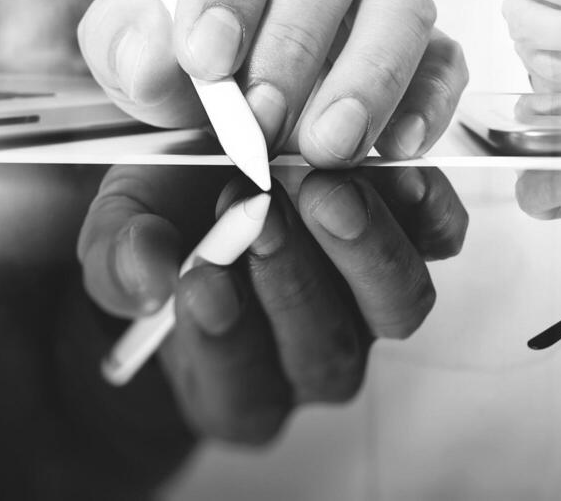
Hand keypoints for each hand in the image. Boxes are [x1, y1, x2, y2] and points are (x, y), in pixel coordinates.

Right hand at [77, 164, 467, 442]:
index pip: (240, 390)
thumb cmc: (165, 216)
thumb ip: (121, 255)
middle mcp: (315, 360)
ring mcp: (372, 308)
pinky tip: (390, 171)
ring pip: (392, 305)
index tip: (201, 272)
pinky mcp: (416, 244)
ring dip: (356, 244)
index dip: (223, 336)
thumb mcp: (122, 226)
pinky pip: (439, 240)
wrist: (214, 170)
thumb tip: (149, 278)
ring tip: (315, 180)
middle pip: (326, 350)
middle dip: (289, 277)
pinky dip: (422, 208)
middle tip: (258, 207)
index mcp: (234, 387)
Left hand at [78, 0, 467, 167]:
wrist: (215, 42)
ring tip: (327, 145)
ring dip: (366, 79)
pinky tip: (394, 146)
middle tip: (261, 122)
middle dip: (294, 49)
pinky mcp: (419, 27)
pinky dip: (426, 102)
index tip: (207, 59)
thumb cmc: (176, 22)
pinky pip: (442, 56)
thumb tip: (157, 53)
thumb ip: (125, 39)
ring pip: (399, 2)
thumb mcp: (123, 31)